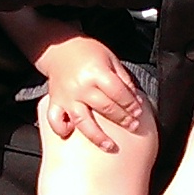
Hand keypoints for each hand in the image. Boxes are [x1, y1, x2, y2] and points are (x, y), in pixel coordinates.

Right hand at [34, 36, 143, 152]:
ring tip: (110, 147)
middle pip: (105, 108)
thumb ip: (123, 79)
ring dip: (97, 136)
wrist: (59, 47)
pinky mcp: (54, 102)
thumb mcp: (110, 59)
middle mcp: (81, 86)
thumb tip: (136, 100)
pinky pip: (55, 120)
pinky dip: (61, 129)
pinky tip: (69, 134)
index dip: (131, 104)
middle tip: (133, 127)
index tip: (139, 113)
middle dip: (122, 119)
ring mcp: (67, 96)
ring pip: (82, 121)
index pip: (118, 93)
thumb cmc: (87, 52)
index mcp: (96, 72)